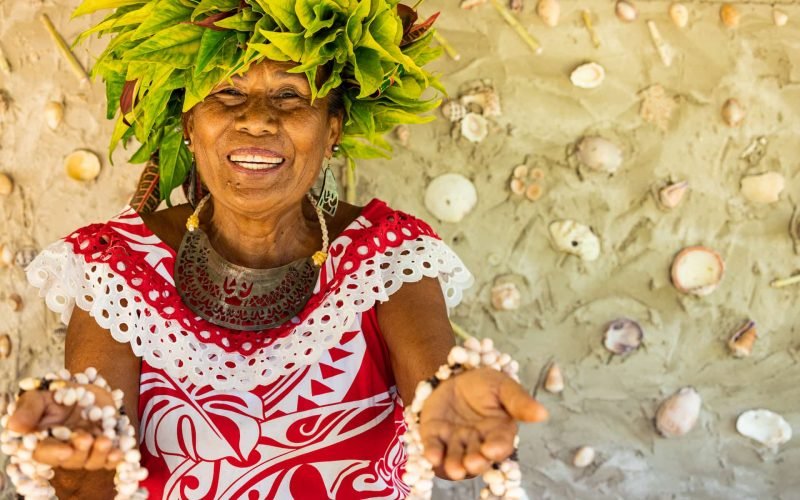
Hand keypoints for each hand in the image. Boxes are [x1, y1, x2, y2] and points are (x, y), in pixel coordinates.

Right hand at [5, 384, 123, 470]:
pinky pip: (110, 458)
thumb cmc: (56, 395)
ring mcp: (86, 451)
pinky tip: (120, 452)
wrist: (85, 390)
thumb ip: (28, 410)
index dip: (55, 453)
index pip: (45, 453)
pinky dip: (115, 457)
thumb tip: (15, 426)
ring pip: (91, 461)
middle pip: (71, 460)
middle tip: (87, 438)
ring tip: (106, 440)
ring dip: (100, 453)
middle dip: (80, 451)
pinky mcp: (105, 447)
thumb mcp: (38, 397)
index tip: (66, 449)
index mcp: (43, 442)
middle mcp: (64, 451)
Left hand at [418, 367, 546, 479]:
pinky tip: (432, 457)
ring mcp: (455, 441)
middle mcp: (477, 442)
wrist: (456, 376)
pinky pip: (433, 447)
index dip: (497, 448)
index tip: (492, 449)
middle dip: (475, 462)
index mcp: (498, 431)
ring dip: (454, 465)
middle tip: (472, 463)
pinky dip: (433, 453)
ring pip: (456, 457)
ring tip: (454, 469)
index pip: (500, 444)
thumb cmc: (486, 385)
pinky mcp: (434, 435)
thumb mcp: (504, 387)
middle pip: (478, 457)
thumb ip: (519, 402)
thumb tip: (543, 414)